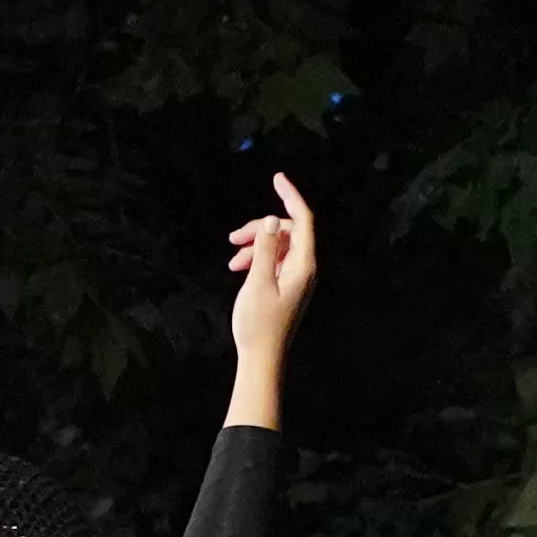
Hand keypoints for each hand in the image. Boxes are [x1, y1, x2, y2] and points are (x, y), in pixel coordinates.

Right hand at [224, 171, 321, 417]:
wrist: (262, 358)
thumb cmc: (259, 323)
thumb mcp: (257, 282)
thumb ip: (263, 249)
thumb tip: (270, 220)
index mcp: (303, 265)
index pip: (302, 220)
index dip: (290, 196)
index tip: (276, 178)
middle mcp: (304, 268)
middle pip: (286, 232)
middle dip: (259, 228)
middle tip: (232, 238)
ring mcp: (296, 277)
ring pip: (277, 246)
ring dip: (254, 245)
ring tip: (231, 258)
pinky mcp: (286, 286)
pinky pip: (274, 260)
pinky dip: (256, 258)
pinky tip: (238, 268)